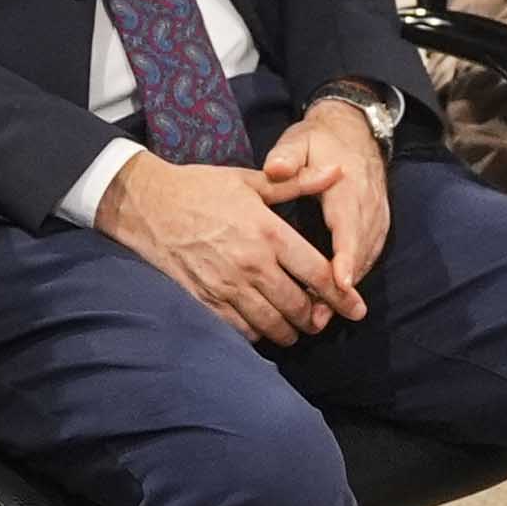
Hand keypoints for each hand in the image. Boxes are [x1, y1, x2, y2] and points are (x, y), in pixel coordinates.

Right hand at [97, 152, 358, 347]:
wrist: (148, 205)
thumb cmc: (202, 188)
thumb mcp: (251, 180)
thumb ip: (298, 183)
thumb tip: (338, 171)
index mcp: (269, 234)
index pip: (318, 274)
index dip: (342, 296)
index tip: (358, 309)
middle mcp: (252, 265)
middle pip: (299, 307)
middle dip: (316, 319)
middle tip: (321, 320)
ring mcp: (227, 287)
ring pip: (272, 324)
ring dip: (289, 331)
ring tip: (295, 328)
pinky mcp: (206, 301)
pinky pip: (241, 330)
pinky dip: (257, 333)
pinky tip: (261, 326)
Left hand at [259, 95, 397, 296]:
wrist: (354, 131)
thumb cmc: (319, 140)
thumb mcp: (298, 139)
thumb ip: (287, 156)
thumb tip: (275, 169)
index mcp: (348, 186)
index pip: (349, 225)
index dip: (346, 256)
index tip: (341, 283)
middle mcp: (368, 205)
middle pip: (360, 251)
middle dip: (343, 286)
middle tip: (319, 317)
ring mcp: (377, 216)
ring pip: (367, 257)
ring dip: (348, 288)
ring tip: (322, 316)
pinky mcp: (378, 225)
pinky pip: (370, 255)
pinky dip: (355, 276)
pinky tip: (334, 297)